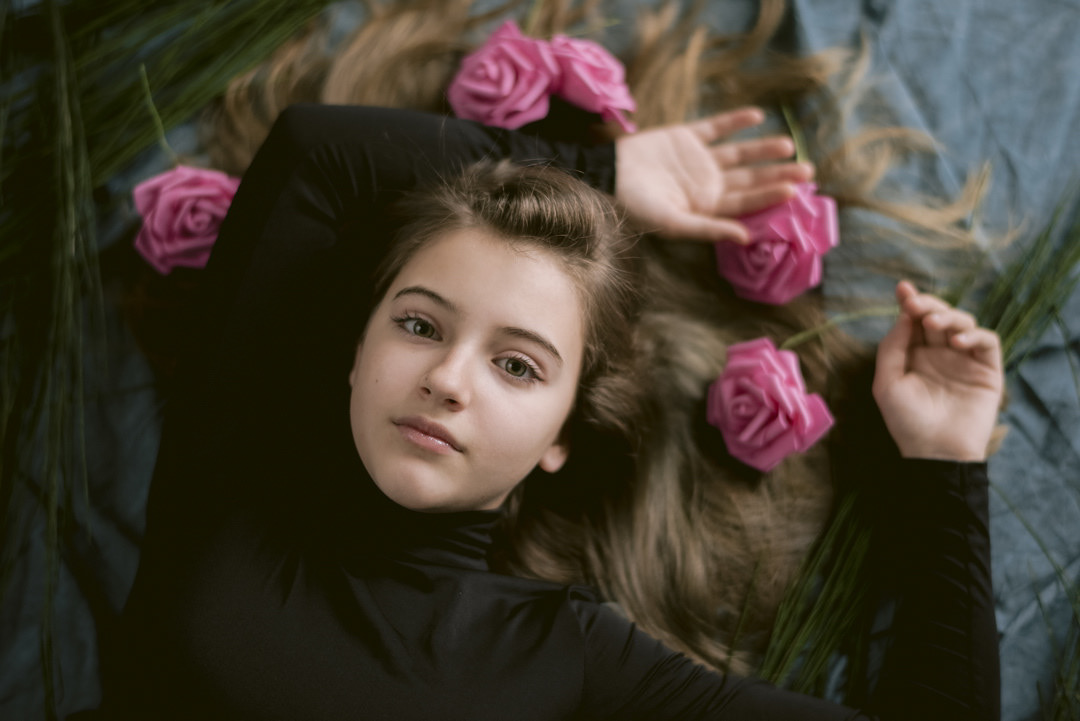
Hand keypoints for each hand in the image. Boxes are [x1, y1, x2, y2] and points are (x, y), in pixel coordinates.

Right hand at [614, 107, 813, 242]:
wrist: (607, 176)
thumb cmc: (636, 207)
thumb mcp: (673, 223)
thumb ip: (709, 229)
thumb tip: (747, 238)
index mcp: (706, 206)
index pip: (746, 202)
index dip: (769, 196)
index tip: (795, 191)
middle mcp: (707, 184)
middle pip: (749, 179)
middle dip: (777, 174)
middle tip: (809, 170)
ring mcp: (699, 160)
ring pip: (739, 154)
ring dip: (763, 149)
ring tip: (789, 145)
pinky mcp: (686, 137)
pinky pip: (716, 128)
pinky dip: (735, 121)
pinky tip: (757, 116)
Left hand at [872, 281, 1003, 460]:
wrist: (935, 453)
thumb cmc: (906, 421)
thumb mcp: (887, 383)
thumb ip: (892, 348)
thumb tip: (903, 316)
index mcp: (914, 354)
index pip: (914, 321)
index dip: (910, 302)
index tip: (902, 289)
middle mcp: (940, 353)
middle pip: (938, 316)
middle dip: (927, 305)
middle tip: (916, 304)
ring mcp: (964, 360)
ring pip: (963, 323)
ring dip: (949, 317)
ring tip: (934, 323)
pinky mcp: (987, 370)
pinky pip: (987, 342)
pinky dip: (974, 335)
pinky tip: (957, 342)